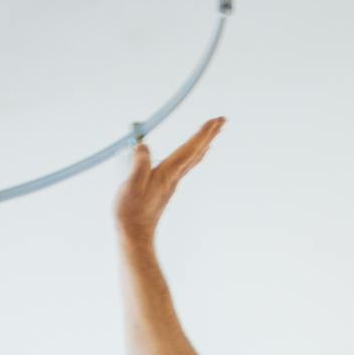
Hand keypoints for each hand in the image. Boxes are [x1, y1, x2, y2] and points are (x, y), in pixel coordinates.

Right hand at [114, 115, 224, 248]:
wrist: (135, 234)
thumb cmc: (131, 212)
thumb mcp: (131, 186)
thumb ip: (139, 164)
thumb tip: (144, 146)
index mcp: (167, 173)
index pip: (189, 149)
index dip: (202, 133)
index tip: (215, 120)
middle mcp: (173, 177)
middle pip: (196, 151)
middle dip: (209, 134)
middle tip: (222, 120)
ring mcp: (172, 182)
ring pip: (193, 158)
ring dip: (203, 142)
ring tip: (213, 132)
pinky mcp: (166, 187)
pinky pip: (185, 165)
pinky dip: (194, 155)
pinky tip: (194, 154)